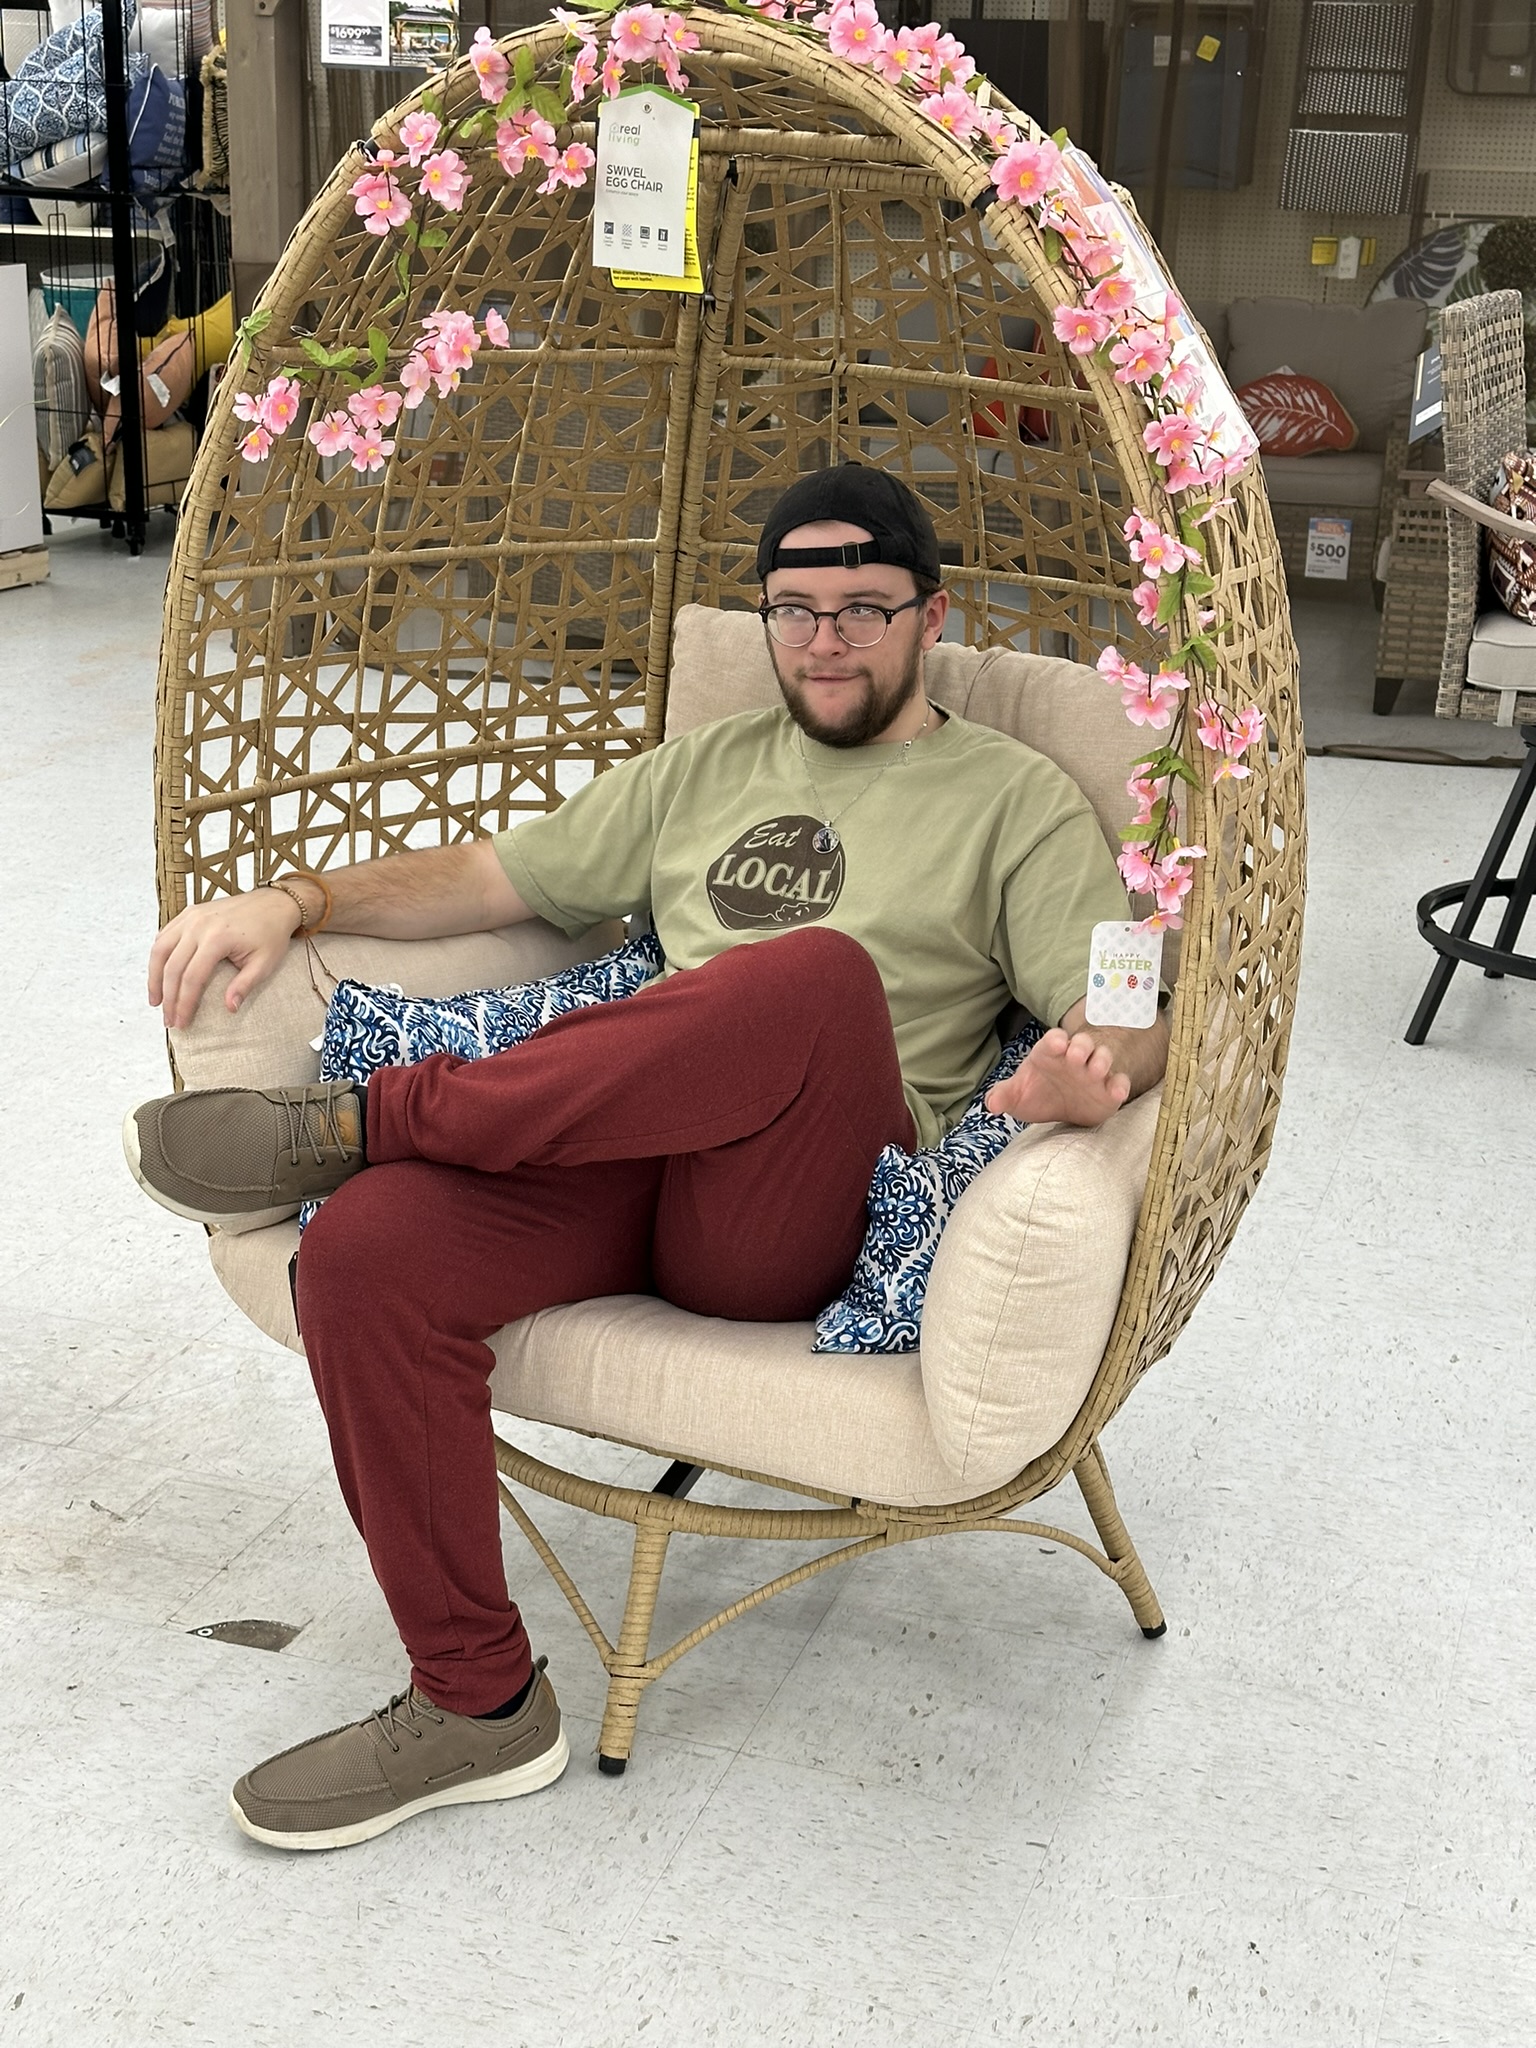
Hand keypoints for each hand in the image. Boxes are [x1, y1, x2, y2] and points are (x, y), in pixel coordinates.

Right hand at [149, 890, 300, 1028]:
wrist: (274, 903)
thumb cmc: (271, 934)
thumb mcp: (265, 963)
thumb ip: (244, 986)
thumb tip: (229, 1008)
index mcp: (217, 938)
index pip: (192, 978)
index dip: (184, 1004)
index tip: (182, 1023)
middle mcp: (199, 925)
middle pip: (172, 967)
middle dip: (168, 998)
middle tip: (168, 1020)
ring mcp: (191, 916)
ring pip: (160, 950)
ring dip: (154, 978)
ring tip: (156, 1001)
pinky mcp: (189, 912)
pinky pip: (164, 935)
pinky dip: (158, 956)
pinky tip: (159, 974)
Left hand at [984, 1025, 1132, 1128]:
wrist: (1061, 1108)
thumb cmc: (1038, 1093)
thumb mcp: (1018, 1095)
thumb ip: (1004, 1096)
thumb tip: (991, 1104)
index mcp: (1051, 1053)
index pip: (1054, 1039)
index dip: (1056, 1039)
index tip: (1057, 1043)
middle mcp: (1074, 1058)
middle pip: (1082, 1043)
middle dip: (1080, 1047)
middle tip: (1075, 1056)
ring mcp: (1093, 1072)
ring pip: (1103, 1057)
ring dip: (1101, 1061)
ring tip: (1096, 1070)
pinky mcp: (1109, 1089)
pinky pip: (1119, 1082)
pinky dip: (1120, 1085)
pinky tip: (1117, 1092)